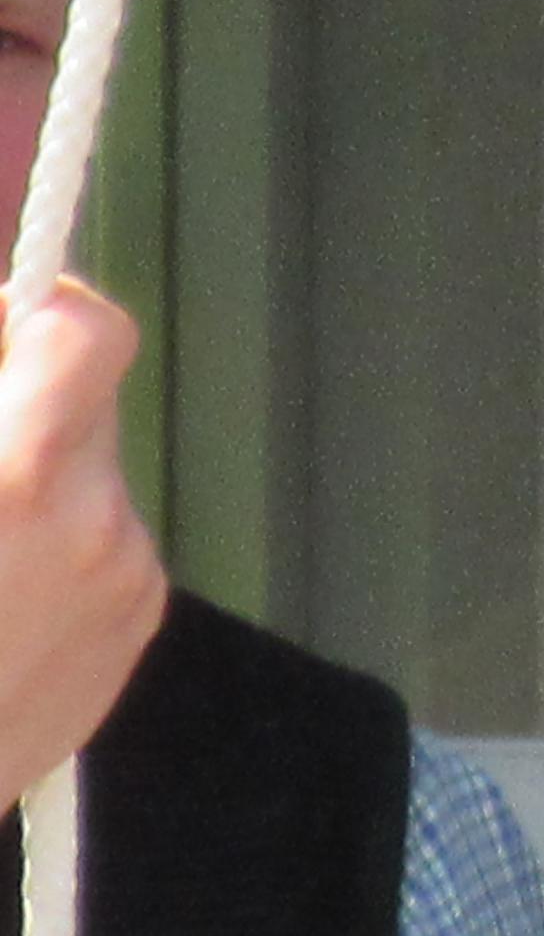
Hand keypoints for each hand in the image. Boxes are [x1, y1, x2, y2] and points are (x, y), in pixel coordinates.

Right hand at [0, 280, 163, 809]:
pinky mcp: (138, 626)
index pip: (87, 335)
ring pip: (91, 475)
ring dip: (34, 477)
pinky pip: (101, 542)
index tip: (4, 319)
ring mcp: (128, 581)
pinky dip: (52, 543)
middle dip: (22, 399)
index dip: (45, 309)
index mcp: (18, 479)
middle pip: (87, 398)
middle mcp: (94, 524)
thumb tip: (10, 320)